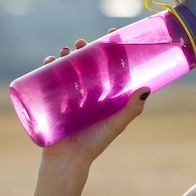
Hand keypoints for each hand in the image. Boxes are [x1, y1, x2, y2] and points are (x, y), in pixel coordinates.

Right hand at [41, 37, 149, 169]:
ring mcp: (71, 95)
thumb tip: (146, 88)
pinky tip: (50, 61)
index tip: (110, 34)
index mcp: (105, 94)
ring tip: (67, 50)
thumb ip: (131, 109)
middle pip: (88, 64)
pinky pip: (51, 80)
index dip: (110, 49)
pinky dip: (49, 68)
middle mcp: (89, 92)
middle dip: (85, 50)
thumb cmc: (95, 143)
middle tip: (83, 42)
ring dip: (68, 56)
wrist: (68, 161)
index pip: (109, 66)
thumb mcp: (116, 124)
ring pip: (70, 69)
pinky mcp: (55, 101)